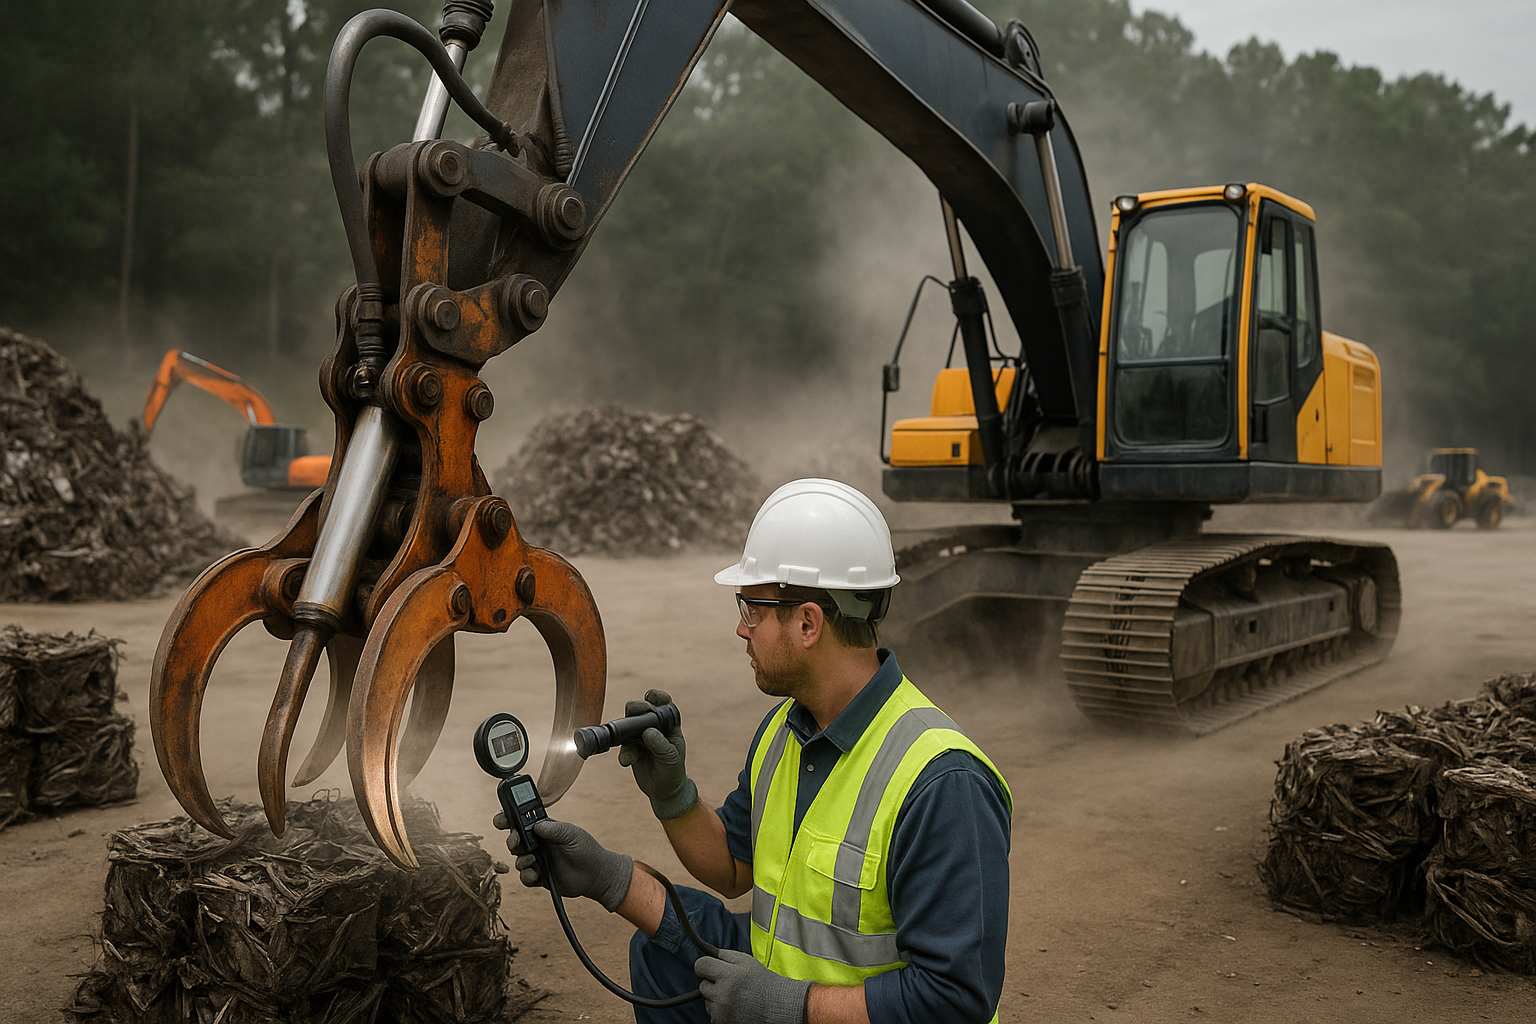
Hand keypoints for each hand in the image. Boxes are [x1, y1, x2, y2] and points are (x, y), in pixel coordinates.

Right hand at [491, 815, 632, 912]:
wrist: (595, 874)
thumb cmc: (585, 849)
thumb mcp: (571, 834)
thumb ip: (554, 829)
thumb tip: (536, 825)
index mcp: (543, 829)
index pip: (521, 822)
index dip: (508, 819)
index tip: (500, 820)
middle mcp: (537, 844)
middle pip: (514, 840)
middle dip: (511, 840)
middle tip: (515, 841)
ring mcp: (537, 861)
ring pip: (518, 860)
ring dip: (521, 860)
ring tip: (532, 860)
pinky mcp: (539, 877)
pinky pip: (525, 877)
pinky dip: (526, 876)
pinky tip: (536, 875)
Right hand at [617, 689, 697, 820]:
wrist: (664, 790)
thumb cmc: (673, 770)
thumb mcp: (671, 758)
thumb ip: (661, 745)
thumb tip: (648, 732)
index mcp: (669, 725)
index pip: (665, 705)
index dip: (658, 697)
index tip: (651, 696)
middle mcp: (654, 727)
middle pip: (642, 710)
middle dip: (637, 709)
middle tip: (634, 714)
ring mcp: (641, 736)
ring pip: (628, 725)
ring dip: (625, 732)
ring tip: (630, 750)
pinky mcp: (631, 748)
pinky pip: (623, 745)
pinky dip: (624, 753)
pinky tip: (626, 761)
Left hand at [694, 949, 810, 1023]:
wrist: (777, 1007)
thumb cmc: (761, 981)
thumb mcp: (745, 961)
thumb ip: (723, 955)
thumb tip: (705, 953)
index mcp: (728, 974)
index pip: (700, 966)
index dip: (705, 966)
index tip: (710, 968)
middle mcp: (722, 994)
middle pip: (702, 985)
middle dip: (713, 984)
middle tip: (730, 984)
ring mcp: (721, 1011)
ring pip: (707, 1001)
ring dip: (717, 999)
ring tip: (736, 998)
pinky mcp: (721, 1023)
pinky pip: (712, 1014)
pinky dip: (721, 1012)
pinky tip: (736, 1008)